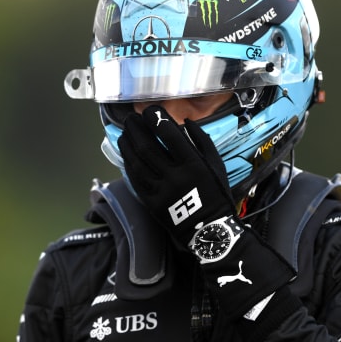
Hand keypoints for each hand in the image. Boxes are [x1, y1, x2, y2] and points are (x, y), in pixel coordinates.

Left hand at [118, 105, 236, 251]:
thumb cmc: (216, 194)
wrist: (210, 230)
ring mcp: (161, 191)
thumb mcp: (216, 165)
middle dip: (136, 130)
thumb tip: (185, 121)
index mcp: (194, 164)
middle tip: (131, 119)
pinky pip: (135, 181)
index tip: (150, 111)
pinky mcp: (152, 203)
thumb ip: (202, 141)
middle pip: (147, 147)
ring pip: (137, 163)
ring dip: (127, 146)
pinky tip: (126, 155)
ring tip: (124, 134)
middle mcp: (175, 176)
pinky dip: (129, 165)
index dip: (156, 119)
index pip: (169, 135)